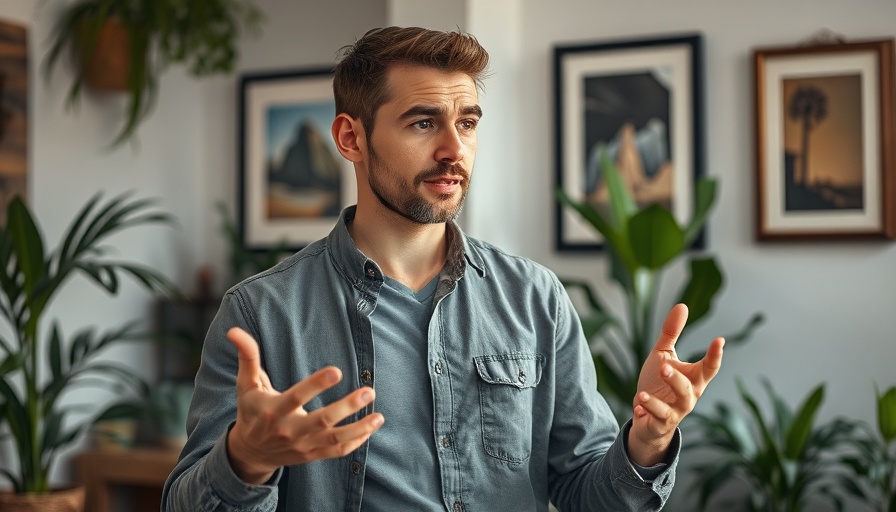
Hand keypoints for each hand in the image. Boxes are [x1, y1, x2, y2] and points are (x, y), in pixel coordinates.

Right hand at [225, 327, 384, 483]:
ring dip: (359, 428)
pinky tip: (372, 427)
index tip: (336, 370)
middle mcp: (289, 430)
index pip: (296, 397)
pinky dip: (357, 442)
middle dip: (347, 407)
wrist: (249, 452)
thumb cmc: (251, 411)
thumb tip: (234, 330)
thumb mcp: (246, 385)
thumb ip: (247, 356)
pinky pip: (338, 452)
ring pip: (334, 440)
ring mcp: (303, 445)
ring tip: (379, 415)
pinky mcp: (312, 455)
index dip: (315, 385)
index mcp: (274, 410)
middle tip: (369, 391)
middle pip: (322, 421)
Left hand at [628, 303, 723, 466]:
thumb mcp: (663, 355)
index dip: (715, 355)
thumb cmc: (658, 382)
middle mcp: (688, 397)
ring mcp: (674, 412)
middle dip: (676, 378)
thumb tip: (682, 305)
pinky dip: (646, 412)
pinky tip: (637, 407)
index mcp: (693, 379)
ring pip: (673, 408)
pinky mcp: (659, 424)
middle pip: (688, 389)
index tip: (719, 340)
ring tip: (643, 393)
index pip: (709, 368)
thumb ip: (671, 333)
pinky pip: (655, 419)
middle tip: (664, 366)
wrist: (646, 416)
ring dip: (658, 400)